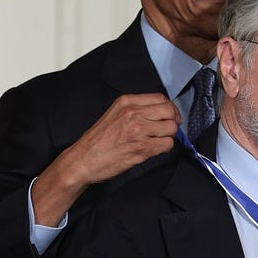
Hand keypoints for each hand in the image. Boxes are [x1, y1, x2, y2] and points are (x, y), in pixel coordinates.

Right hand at [31, 93, 181, 226]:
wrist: (84, 159)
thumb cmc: (98, 140)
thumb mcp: (114, 114)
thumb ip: (135, 110)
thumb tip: (159, 113)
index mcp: (126, 102)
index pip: (160, 98)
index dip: (170, 108)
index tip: (171, 116)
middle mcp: (133, 113)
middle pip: (168, 111)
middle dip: (173, 121)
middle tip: (170, 129)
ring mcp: (138, 130)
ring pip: (171, 128)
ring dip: (168, 136)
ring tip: (158, 141)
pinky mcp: (142, 148)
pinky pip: (166, 144)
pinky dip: (164, 147)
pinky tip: (154, 149)